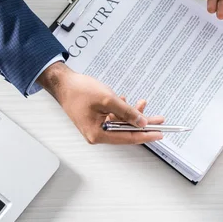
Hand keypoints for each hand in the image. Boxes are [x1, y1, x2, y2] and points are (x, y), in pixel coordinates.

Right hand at [37, 62, 163, 143]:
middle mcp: (97, 133)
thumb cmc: (78, 91)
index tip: (159, 133)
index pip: (127, 138)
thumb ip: (126, 111)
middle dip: (142, 124)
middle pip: (125, 131)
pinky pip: (114, 116)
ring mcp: (96, 126)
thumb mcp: (107, 99)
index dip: (145, 135)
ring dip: (132, 114)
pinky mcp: (95, 118)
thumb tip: (141, 121)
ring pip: (121, 123)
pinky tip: (127, 101)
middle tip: (159, 121)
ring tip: (144, 104)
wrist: (63, 82)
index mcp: (97, 134)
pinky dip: (122, 109)